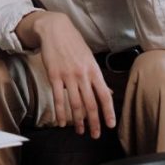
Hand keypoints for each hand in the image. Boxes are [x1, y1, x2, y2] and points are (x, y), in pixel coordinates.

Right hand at [33, 12, 114, 137]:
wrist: (55, 29)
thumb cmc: (74, 43)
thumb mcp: (89, 58)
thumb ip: (97, 77)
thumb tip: (109, 92)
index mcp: (94, 70)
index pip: (104, 95)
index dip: (108, 111)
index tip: (110, 125)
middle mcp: (83, 74)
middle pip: (90, 103)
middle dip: (94, 122)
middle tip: (95, 135)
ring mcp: (68, 76)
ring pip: (75, 104)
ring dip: (78, 120)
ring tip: (80, 131)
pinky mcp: (54, 76)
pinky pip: (58, 98)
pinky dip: (60, 112)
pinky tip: (62, 122)